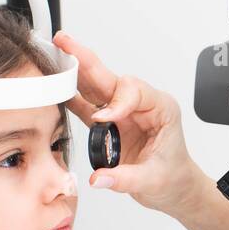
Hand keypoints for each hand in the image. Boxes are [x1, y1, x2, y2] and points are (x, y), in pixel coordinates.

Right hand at [55, 31, 208, 217]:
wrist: (173, 186)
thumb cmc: (172, 176)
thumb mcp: (153, 180)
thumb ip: (125, 178)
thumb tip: (98, 178)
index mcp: (160, 108)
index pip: (134, 91)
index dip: (116, 102)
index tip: (102, 120)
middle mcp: (140, 105)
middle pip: (111, 79)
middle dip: (87, 61)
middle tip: (65, 43)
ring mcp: (123, 111)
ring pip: (96, 86)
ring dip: (75, 71)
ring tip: (55, 55)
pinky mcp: (108, 121)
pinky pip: (86, 104)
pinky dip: (70, 94)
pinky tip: (55, 84)